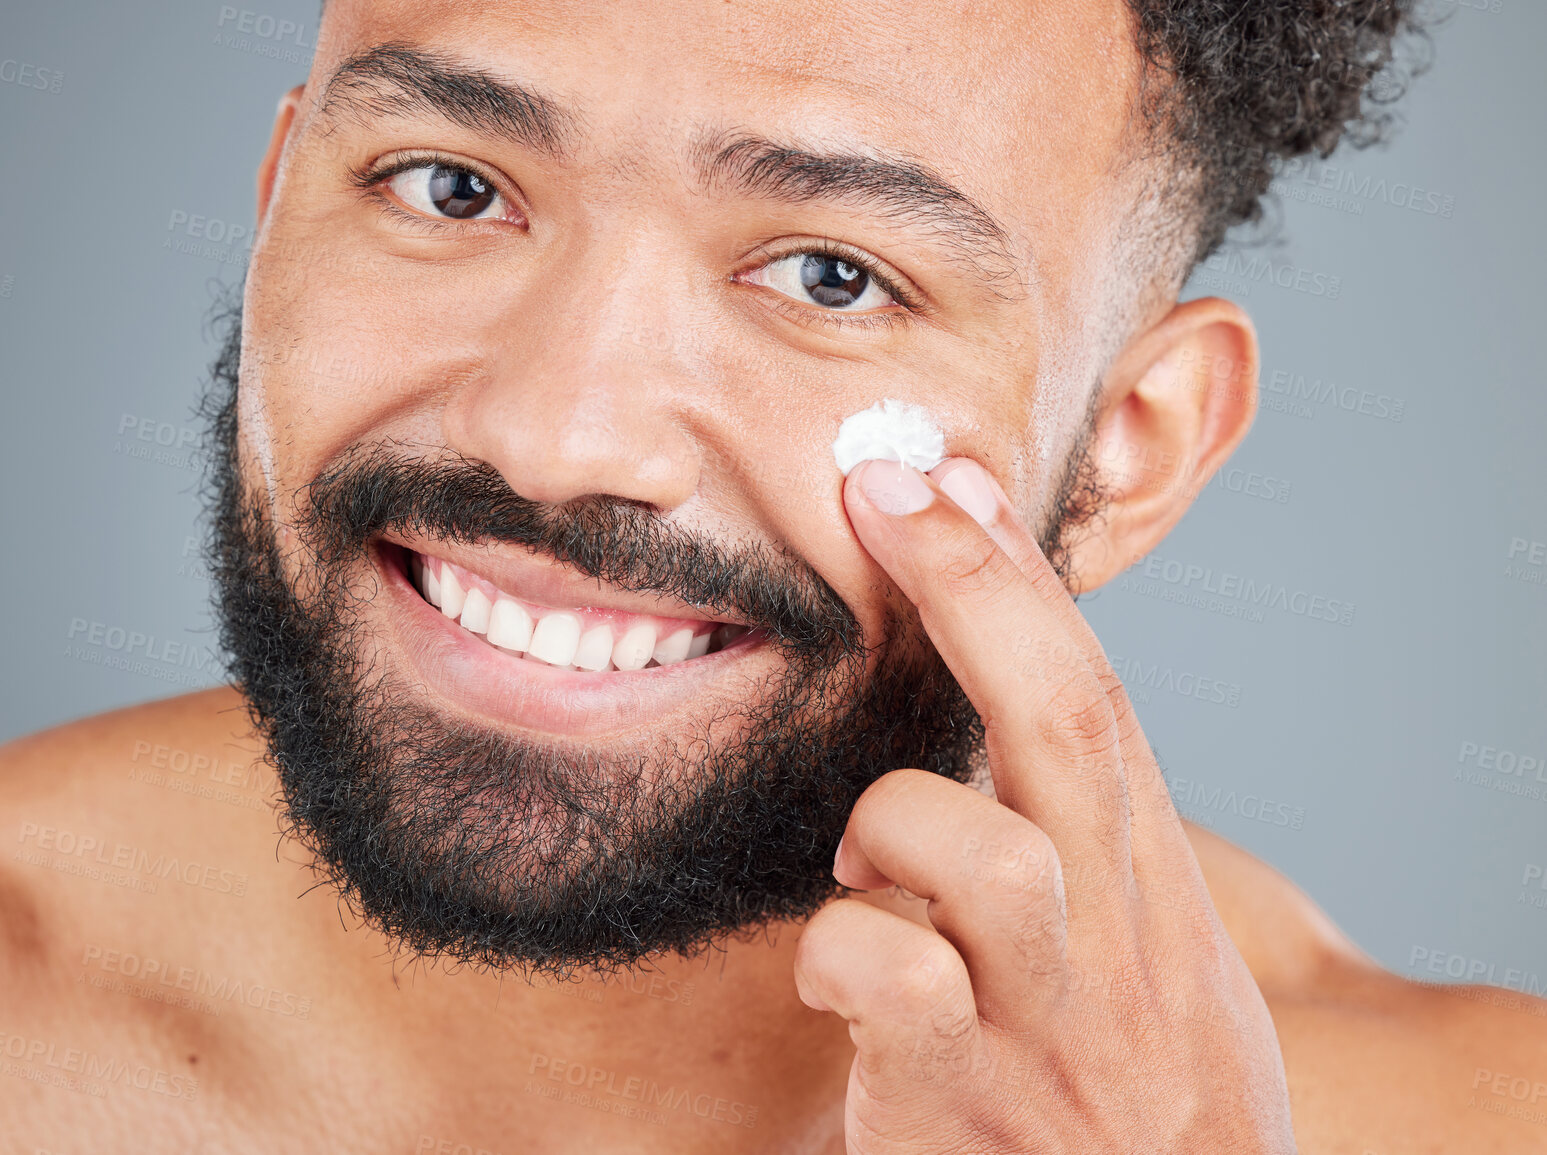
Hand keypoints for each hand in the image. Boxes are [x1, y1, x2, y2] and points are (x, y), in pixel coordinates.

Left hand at [793, 456, 1295, 1153]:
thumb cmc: (1104, 1096)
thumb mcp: (1123, 968)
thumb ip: (1070, 849)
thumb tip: (987, 692)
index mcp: (1150, 902)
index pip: (1094, 703)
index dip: (1014, 580)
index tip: (942, 471)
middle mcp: (1117, 952)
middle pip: (1067, 728)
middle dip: (976, 589)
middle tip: (885, 484)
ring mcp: (1050, 1030)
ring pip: (981, 851)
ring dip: (896, 825)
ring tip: (868, 871)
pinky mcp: (967, 1107)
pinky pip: (887, 973)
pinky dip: (844, 944)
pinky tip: (840, 977)